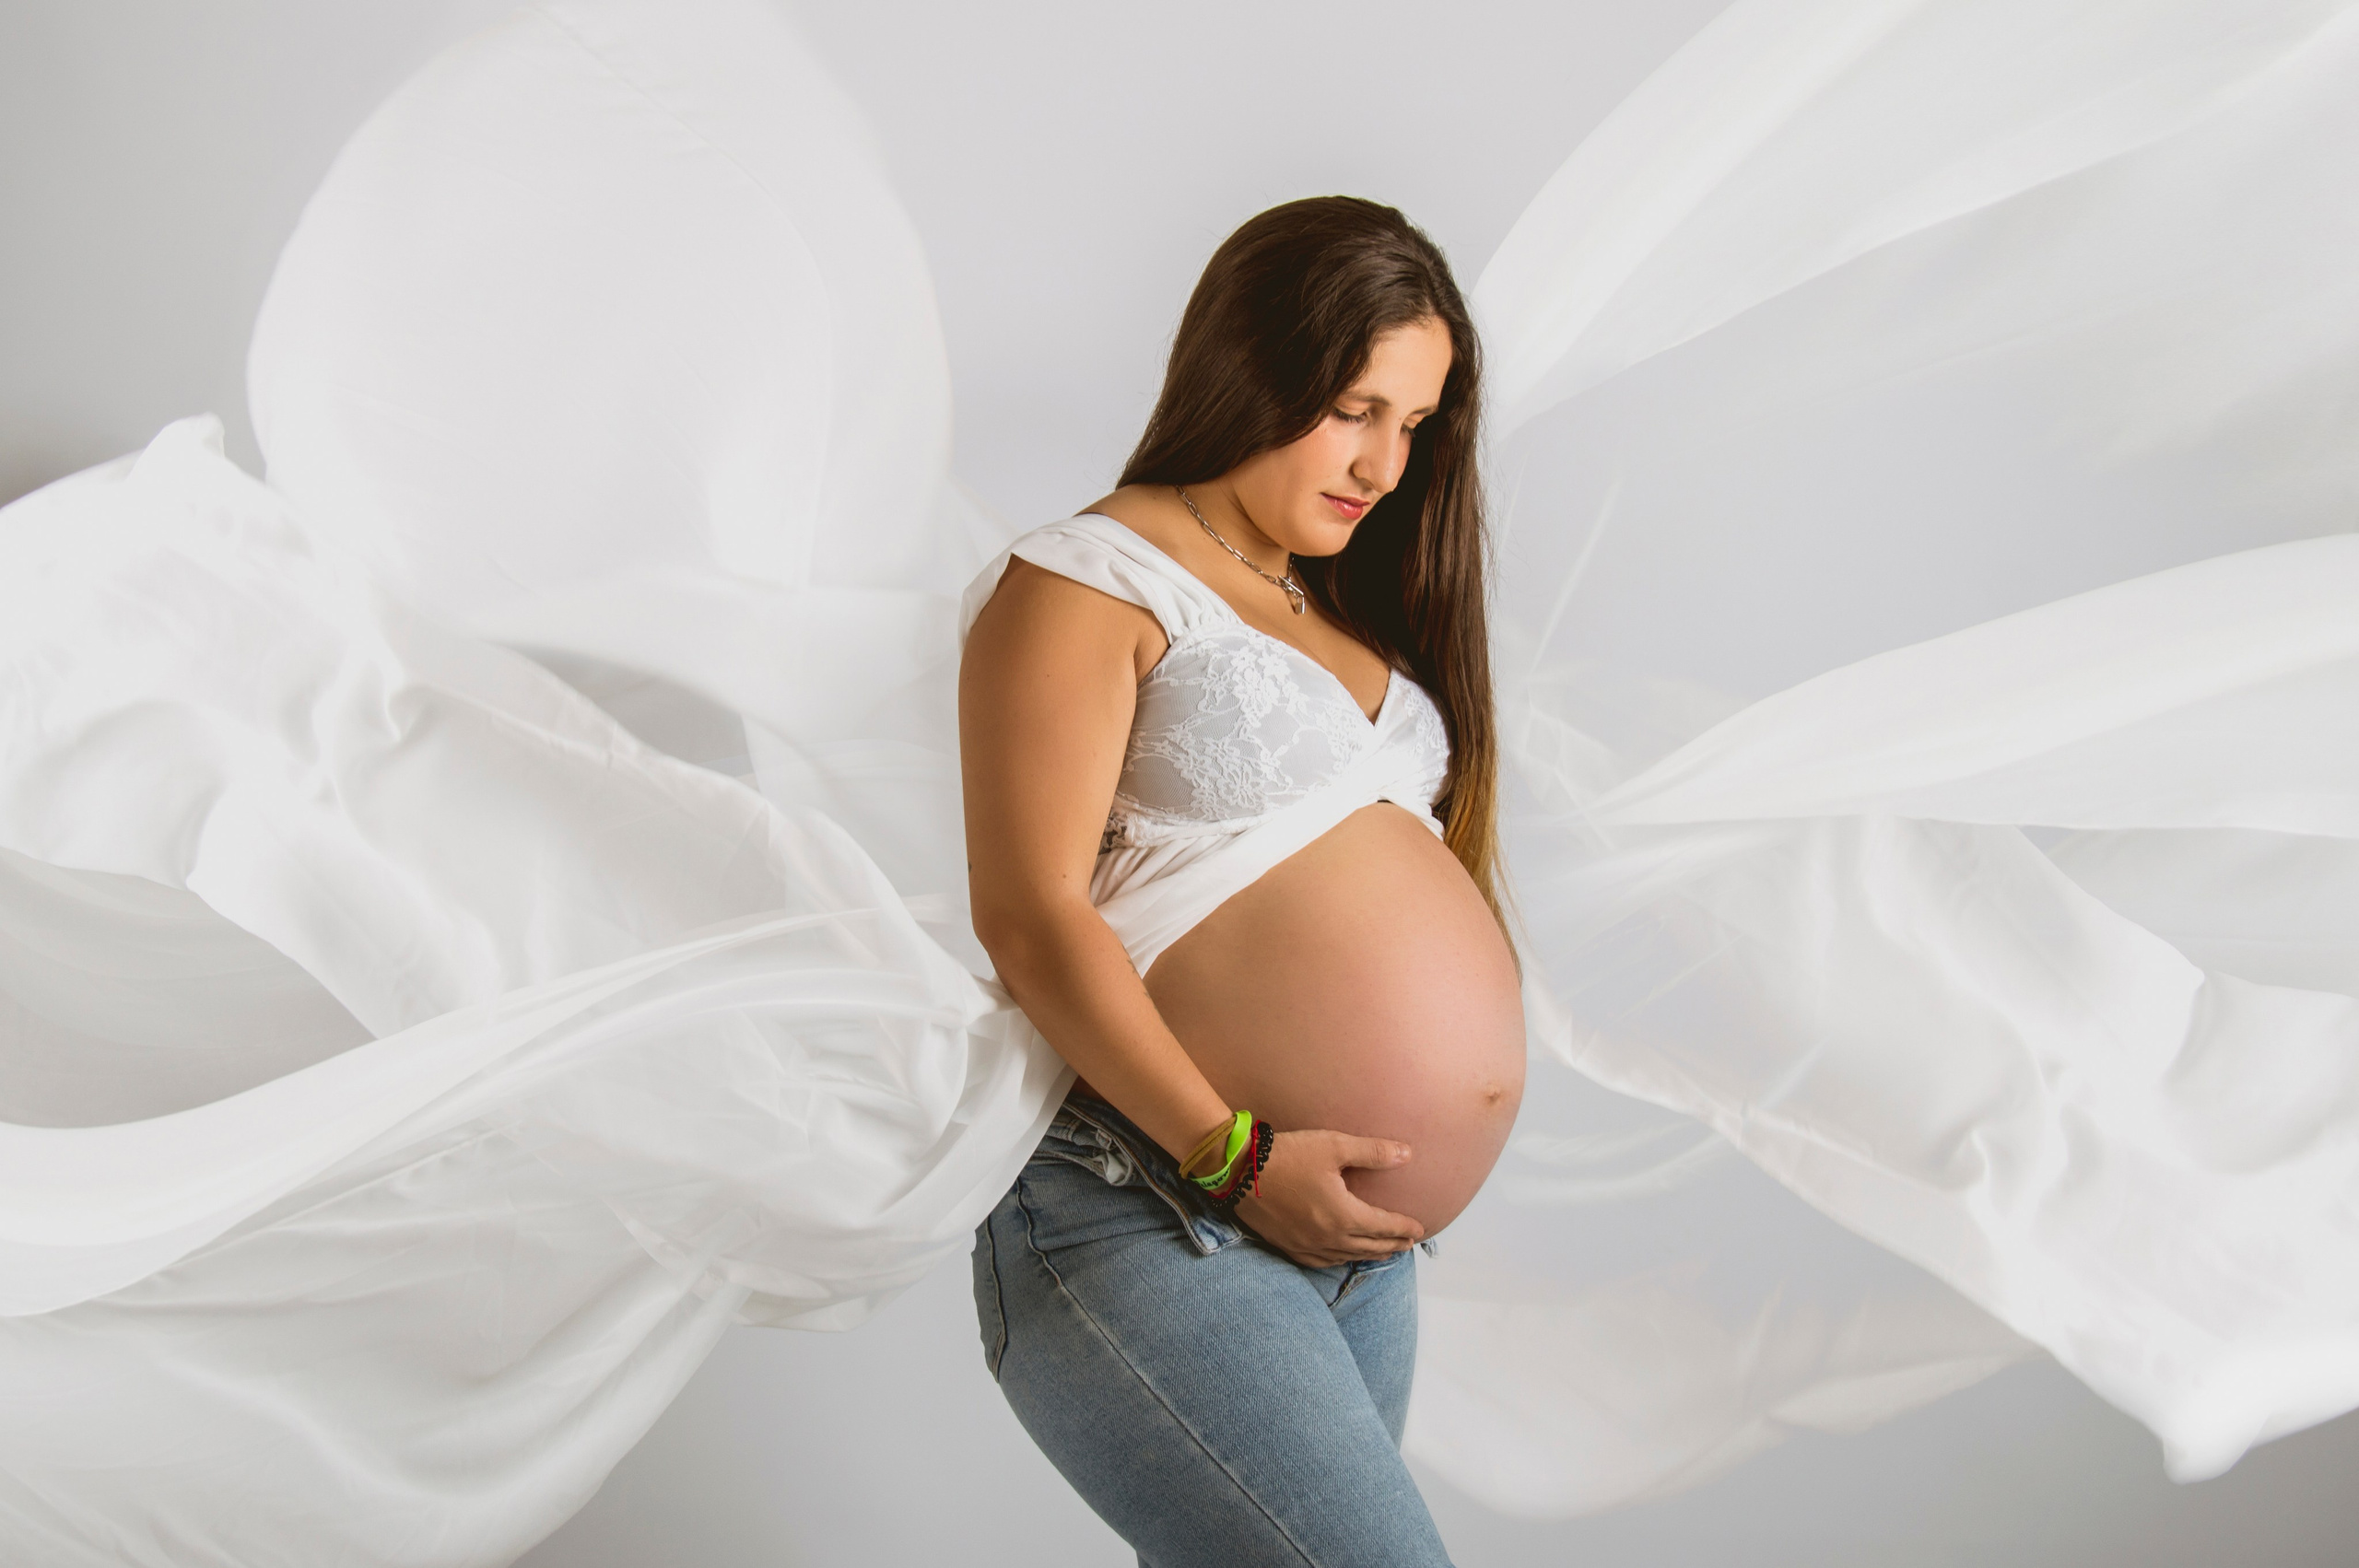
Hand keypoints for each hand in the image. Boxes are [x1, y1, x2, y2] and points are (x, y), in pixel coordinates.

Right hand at [1230, 1129, 1423, 1267]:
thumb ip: (1373, 1152)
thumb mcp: (1333, 1146)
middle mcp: (1328, 1238)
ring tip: (1384, 1252)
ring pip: (1348, 1257)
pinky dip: (1340, 1260)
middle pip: (1369, 1247)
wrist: (1238, 1172)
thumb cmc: (1287, 1155)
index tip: (1419, 1229)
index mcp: (1343, 1215)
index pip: (1384, 1227)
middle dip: (1392, 1245)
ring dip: (1370, 1255)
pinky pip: (1322, 1262)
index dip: (1404, 1228)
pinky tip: (1343, 1256)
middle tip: (1408, 1244)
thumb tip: (1407, 1154)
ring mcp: (1307, 1246)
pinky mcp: (1288, 1247)